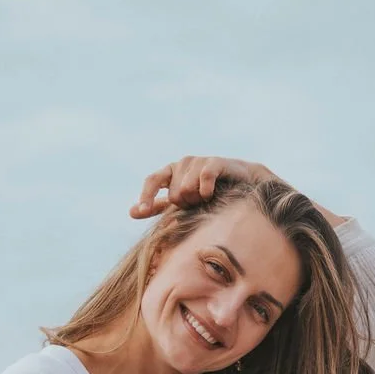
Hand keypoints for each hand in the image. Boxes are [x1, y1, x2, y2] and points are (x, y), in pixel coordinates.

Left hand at [130, 156, 279, 218]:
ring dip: (198, 200)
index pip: (152, 181)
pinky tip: (212, 194)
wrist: (243, 185)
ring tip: (208, 199)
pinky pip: (203, 179)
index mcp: (171, 172)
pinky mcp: (214, 162)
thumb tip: (131, 212)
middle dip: (186, 205)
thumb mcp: (182, 203)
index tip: (141, 211)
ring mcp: (198, 161)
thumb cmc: (209, 194)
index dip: (146, 196)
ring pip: (187, 189)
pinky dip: (207, 190)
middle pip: (173, 194)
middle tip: (198, 204)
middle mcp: (182, 163)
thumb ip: (158, 207)